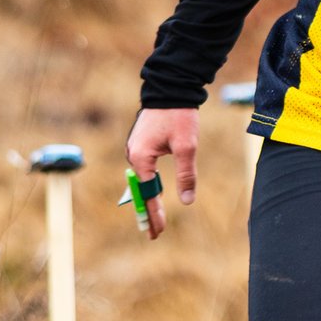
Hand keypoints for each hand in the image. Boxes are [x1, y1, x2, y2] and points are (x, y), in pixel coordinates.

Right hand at [126, 107, 199, 241]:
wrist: (171, 88)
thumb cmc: (179, 116)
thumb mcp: (187, 146)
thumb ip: (186, 175)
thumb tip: (186, 201)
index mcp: (141, 158)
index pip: (147, 194)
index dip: (153, 214)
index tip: (157, 232)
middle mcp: (133, 154)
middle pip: (140, 190)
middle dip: (147, 211)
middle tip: (154, 233)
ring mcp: (135, 148)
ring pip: (142, 180)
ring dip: (148, 198)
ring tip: (154, 219)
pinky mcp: (141, 143)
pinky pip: (144, 170)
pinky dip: (148, 184)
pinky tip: (152, 194)